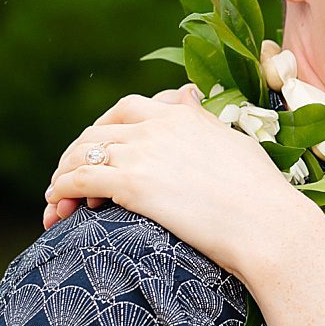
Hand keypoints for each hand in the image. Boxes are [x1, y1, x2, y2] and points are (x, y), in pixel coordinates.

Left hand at [42, 89, 324, 279]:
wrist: (268, 225)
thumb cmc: (262, 194)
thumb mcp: (234, 142)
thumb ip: (204, 121)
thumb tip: (190, 100)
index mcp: (181, 114)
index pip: (127, 109)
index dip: (106, 131)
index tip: (101, 152)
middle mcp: (157, 126)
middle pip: (97, 132)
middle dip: (79, 154)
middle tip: (71, 179)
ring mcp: (142, 152)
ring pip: (82, 153)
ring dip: (64, 174)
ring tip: (58, 199)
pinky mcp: (131, 184)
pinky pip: (79, 179)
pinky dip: (61, 190)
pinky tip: (56, 207)